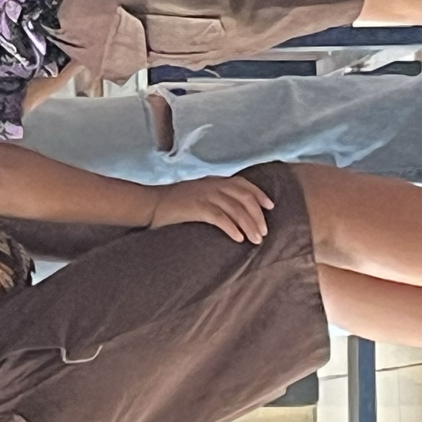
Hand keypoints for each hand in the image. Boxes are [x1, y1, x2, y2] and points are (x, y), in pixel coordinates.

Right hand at [149, 173, 272, 242]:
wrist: (151, 204)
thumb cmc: (173, 204)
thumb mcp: (197, 195)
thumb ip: (213, 198)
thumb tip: (231, 212)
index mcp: (213, 181)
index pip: (243, 184)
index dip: (259, 194)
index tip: (270, 206)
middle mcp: (212, 185)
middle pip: (244, 197)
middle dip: (257, 215)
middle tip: (264, 232)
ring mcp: (205, 195)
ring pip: (235, 209)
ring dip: (248, 225)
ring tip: (255, 240)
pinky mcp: (197, 207)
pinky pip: (220, 217)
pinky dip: (232, 228)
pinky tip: (238, 238)